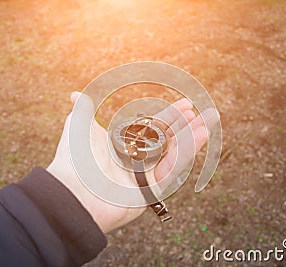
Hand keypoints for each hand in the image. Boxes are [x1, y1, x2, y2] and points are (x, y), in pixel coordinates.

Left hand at [47, 92, 216, 232]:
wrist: (73, 191)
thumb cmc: (74, 157)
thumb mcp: (78, 124)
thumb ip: (84, 108)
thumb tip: (74, 94)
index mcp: (123, 144)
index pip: (153, 127)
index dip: (171, 115)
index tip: (187, 105)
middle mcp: (136, 159)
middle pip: (168, 139)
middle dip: (187, 125)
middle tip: (205, 112)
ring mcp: (144, 175)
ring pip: (175, 151)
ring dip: (194, 135)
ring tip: (212, 119)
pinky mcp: (151, 190)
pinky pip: (173, 167)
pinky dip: (189, 150)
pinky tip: (202, 134)